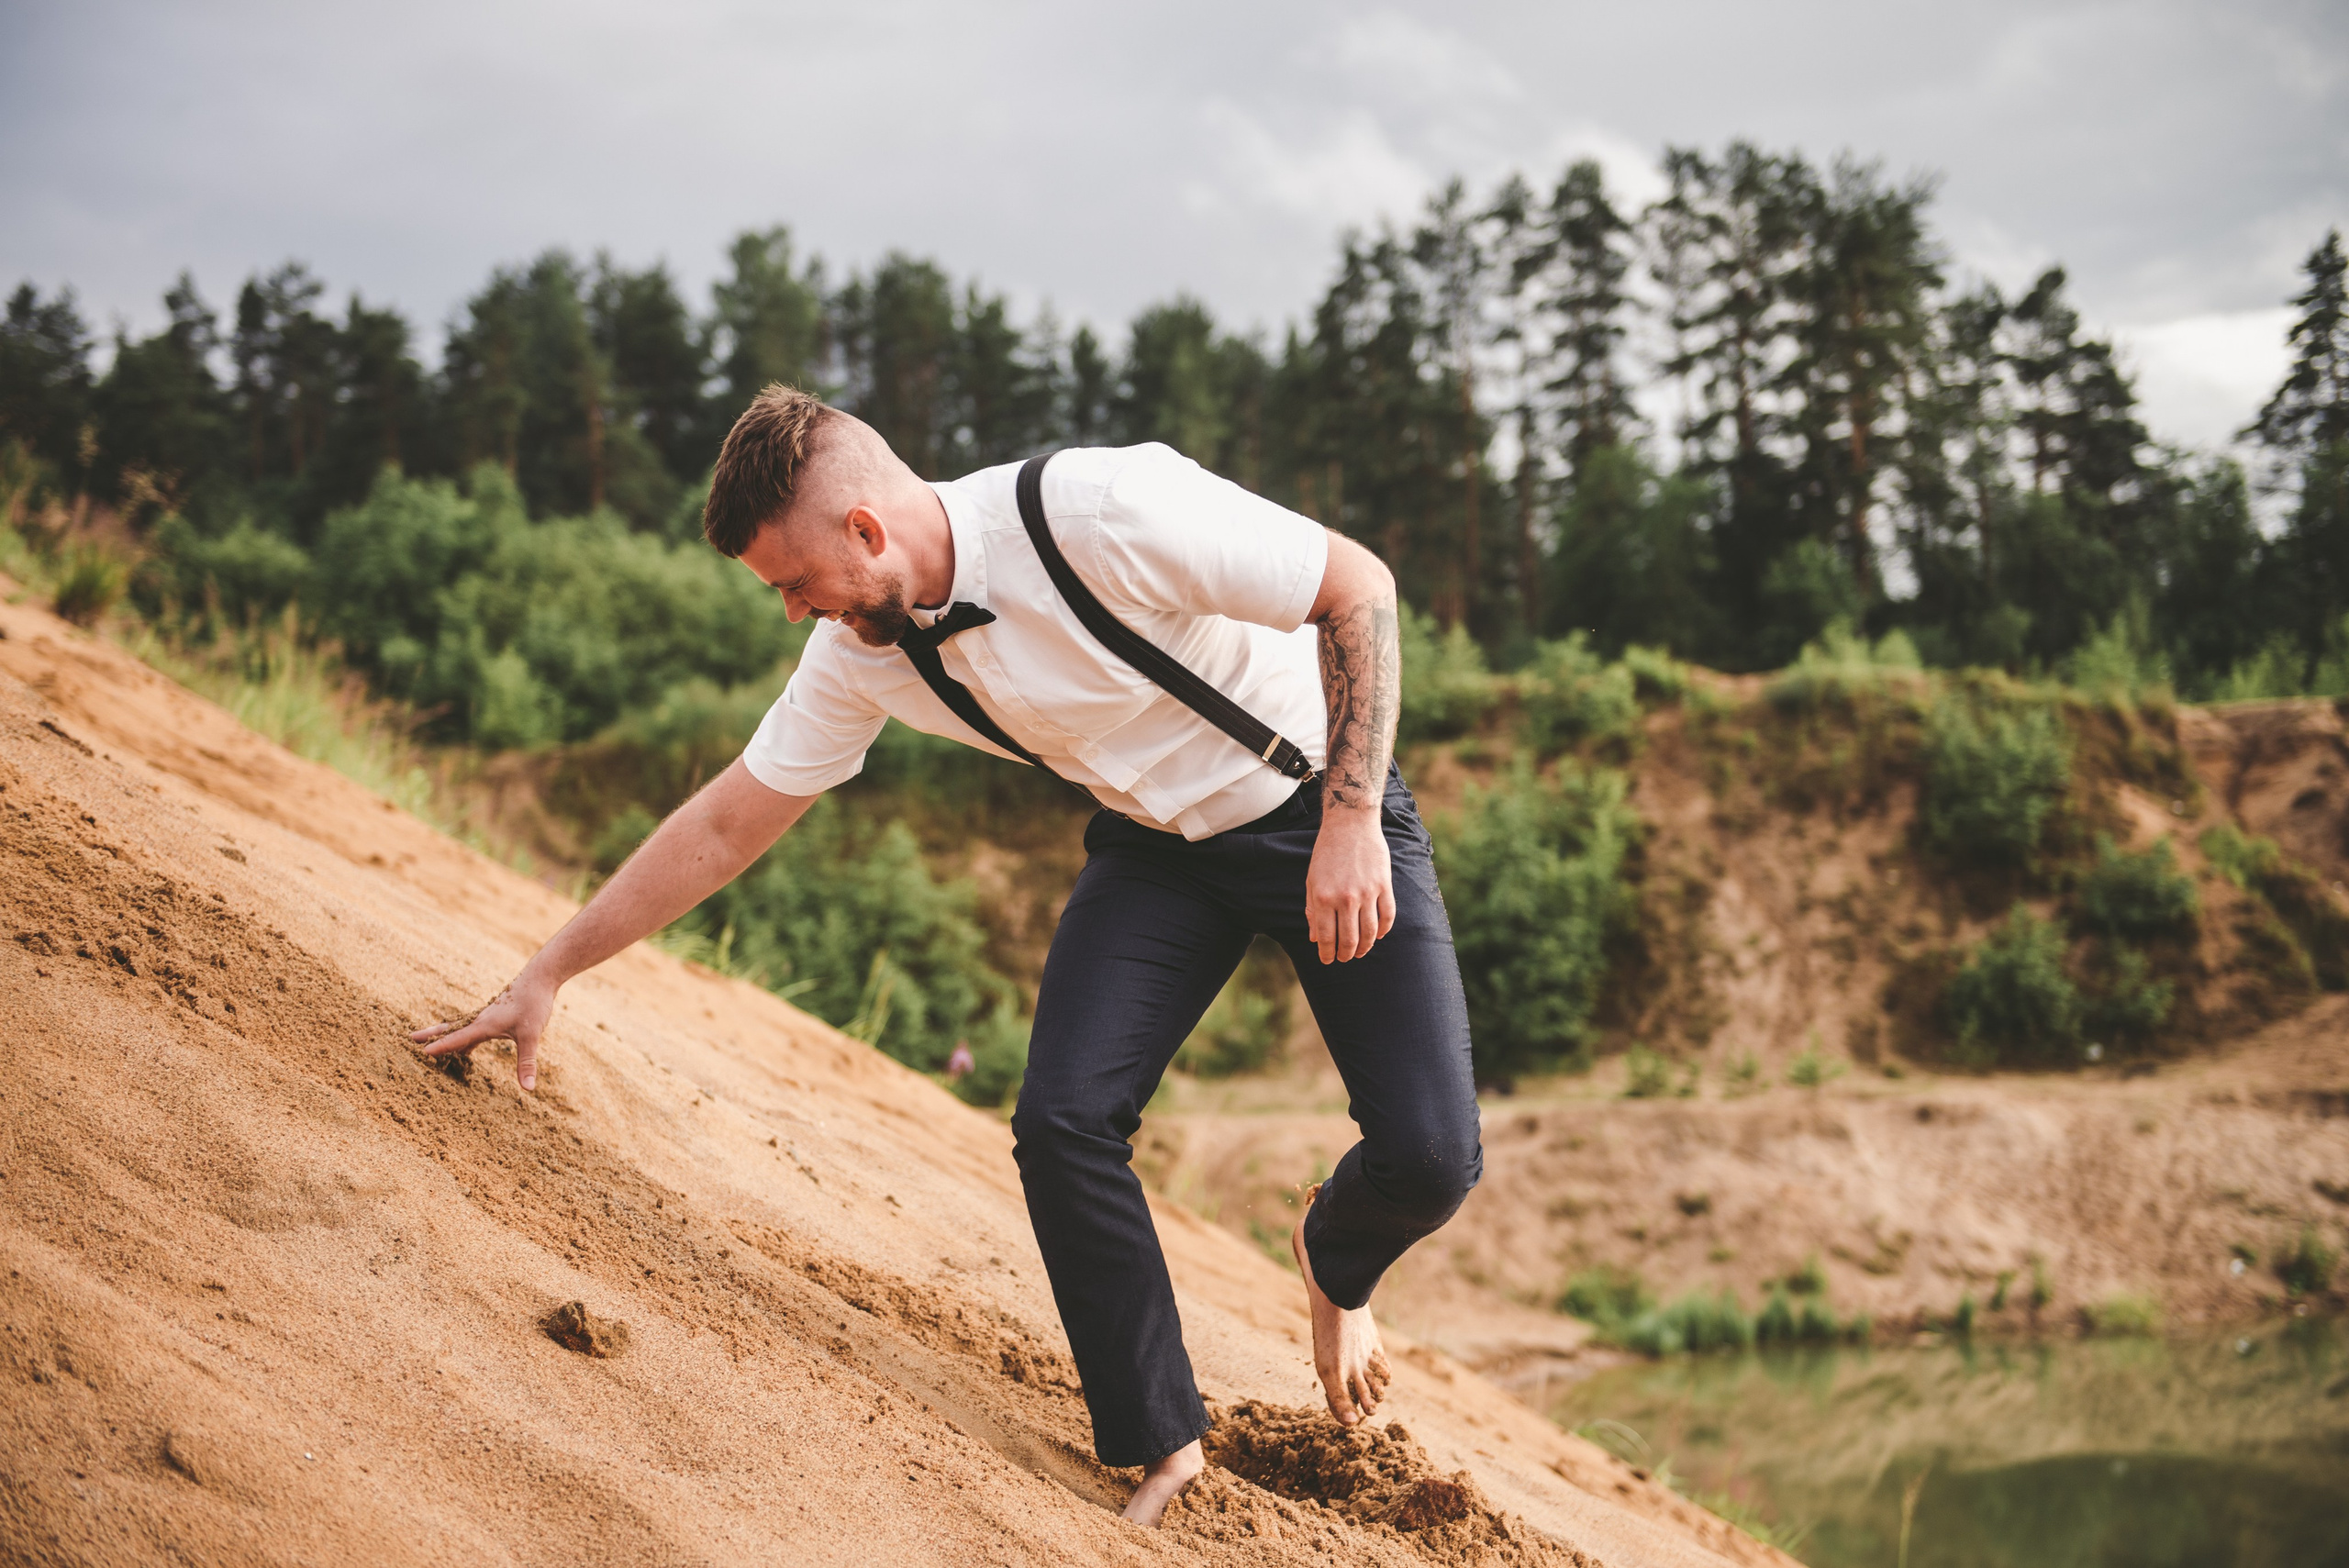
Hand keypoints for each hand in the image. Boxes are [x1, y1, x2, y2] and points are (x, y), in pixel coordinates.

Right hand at [409, 973, 555, 1090]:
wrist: (540, 979)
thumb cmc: (534, 1004)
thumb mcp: (531, 1035)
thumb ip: (527, 1062)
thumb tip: (527, 1089)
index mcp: (484, 1025)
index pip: (457, 1039)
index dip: (440, 1047)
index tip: (421, 1054)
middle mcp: (480, 1020)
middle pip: (450, 1028)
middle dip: (430, 1035)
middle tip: (409, 1038)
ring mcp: (487, 1016)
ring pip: (459, 1027)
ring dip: (443, 1034)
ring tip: (428, 1041)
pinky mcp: (495, 1014)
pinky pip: (471, 1027)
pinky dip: (461, 1034)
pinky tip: (464, 1040)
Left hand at [1306, 807, 1394, 964]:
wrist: (1350, 824)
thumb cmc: (1327, 852)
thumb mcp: (1312, 880)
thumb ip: (1312, 910)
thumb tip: (1315, 938)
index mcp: (1322, 897)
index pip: (1326, 937)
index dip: (1327, 954)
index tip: (1328, 960)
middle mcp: (1345, 898)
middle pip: (1349, 939)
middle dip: (1346, 954)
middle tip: (1345, 958)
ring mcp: (1367, 892)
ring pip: (1370, 932)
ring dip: (1365, 947)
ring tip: (1360, 952)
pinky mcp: (1384, 885)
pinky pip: (1388, 916)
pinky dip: (1384, 930)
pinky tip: (1379, 936)